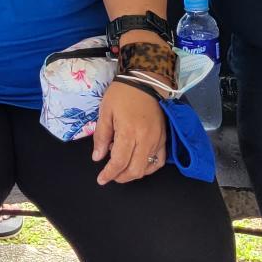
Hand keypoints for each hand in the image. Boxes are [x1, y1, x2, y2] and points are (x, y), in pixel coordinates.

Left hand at [93, 67, 168, 185]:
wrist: (146, 81)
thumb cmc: (122, 94)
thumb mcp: (105, 112)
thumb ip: (102, 136)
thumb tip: (97, 158)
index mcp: (129, 133)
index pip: (119, 162)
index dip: (109, 174)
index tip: (101, 180)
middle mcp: (146, 140)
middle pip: (135, 170)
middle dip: (121, 177)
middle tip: (110, 175)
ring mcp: (158, 140)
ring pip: (148, 168)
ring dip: (133, 173)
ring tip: (121, 167)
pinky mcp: (164, 138)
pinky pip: (159, 160)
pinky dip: (149, 167)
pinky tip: (139, 164)